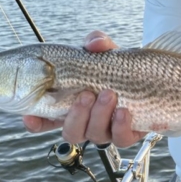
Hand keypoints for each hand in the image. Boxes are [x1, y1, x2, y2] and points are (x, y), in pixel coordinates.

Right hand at [22, 31, 146, 147]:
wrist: (150, 75)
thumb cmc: (119, 66)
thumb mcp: (104, 50)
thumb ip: (96, 42)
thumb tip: (93, 44)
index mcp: (71, 103)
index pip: (46, 119)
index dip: (36, 122)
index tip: (30, 115)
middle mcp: (87, 121)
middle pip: (71, 133)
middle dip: (76, 116)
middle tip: (87, 94)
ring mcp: (107, 129)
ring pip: (95, 136)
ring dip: (99, 116)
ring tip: (109, 94)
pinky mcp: (129, 133)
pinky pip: (121, 139)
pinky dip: (120, 126)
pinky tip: (123, 111)